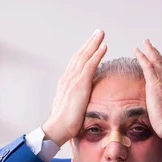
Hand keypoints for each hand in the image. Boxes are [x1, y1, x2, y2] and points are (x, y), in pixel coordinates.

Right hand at [42, 30, 106, 146]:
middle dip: (89, 43)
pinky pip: (90, 65)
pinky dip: (97, 54)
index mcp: (65, 83)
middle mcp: (67, 78)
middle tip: (97, 33)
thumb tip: (80, 103)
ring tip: (101, 34)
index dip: (83, 53)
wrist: (58, 128)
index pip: (75, 64)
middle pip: (79, 56)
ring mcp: (73, 80)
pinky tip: (104, 47)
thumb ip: (75, 101)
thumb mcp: (70, 108)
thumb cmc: (64, 124)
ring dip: (94, 43)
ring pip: (84, 57)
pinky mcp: (79, 84)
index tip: (90, 45)